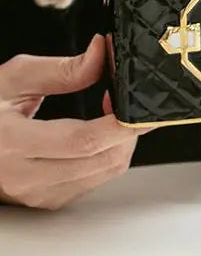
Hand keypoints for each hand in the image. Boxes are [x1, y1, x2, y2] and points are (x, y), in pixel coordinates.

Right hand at [0, 35, 145, 209]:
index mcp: (11, 141)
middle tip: (128, 105)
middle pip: (102, 159)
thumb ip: (60, 69)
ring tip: (114, 118)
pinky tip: (102, 138)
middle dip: (128, 131)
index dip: (119, 124)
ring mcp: (39, 193)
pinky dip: (109, 156)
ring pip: (106, 172)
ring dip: (122, 143)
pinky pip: (96, 181)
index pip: (82, 141)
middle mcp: (25, 175)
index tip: (134, 105)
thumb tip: (101, 55)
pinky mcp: (50, 200)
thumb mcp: (11, 79)